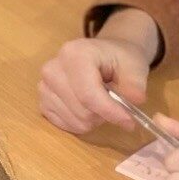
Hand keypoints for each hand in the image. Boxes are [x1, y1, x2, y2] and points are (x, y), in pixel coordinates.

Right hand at [37, 29, 154, 135]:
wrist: (103, 56)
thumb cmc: (119, 59)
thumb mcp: (135, 66)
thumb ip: (135, 84)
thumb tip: (136, 101)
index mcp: (74, 54)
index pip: (88, 94)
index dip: (110, 111)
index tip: (129, 122)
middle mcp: (52, 69)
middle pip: (81, 110)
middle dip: (103, 115)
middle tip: (116, 106)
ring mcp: (43, 87)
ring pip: (74, 120)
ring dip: (93, 120)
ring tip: (102, 105)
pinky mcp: (42, 102)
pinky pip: (64, 124)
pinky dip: (81, 123)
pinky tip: (89, 109)